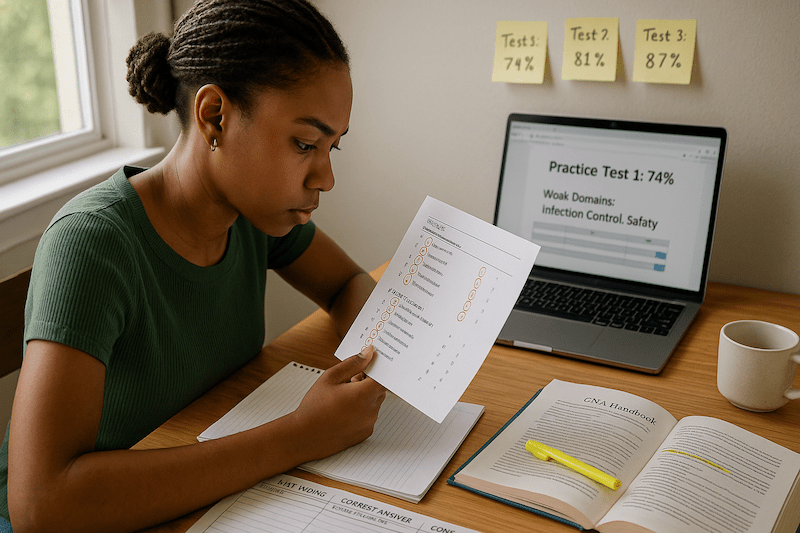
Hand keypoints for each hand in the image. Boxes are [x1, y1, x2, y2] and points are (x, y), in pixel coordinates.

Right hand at [289, 346, 385, 460]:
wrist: (304, 437)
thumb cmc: (315, 407)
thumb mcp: (331, 378)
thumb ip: (353, 363)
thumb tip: (369, 353)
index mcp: (364, 395)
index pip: (384, 377)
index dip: (378, 369)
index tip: (370, 364)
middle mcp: (371, 411)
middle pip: (379, 389)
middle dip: (368, 382)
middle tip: (349, 380)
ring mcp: (369, 424)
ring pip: (374, 402)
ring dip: (364, 396)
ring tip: (342, 397)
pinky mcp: (365, 433)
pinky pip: (369, 416)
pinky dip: (361, 410)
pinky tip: (343, 411)